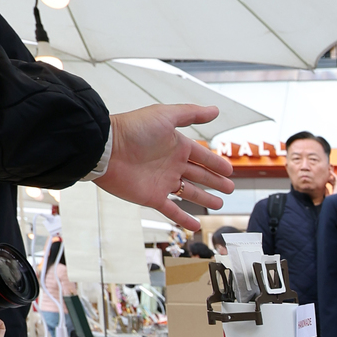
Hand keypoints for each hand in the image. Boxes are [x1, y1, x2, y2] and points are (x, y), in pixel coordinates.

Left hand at [103, 103, 235, 231]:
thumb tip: (215, 110)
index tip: (229, 170)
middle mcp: (171, 164)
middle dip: (215, 182)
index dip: (217, 164)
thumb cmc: (133, 129)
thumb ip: (192, 114)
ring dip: (204, 199)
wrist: (106, 149)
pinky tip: (195, 226)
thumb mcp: (166, 116)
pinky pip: (172, 210)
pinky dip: (184, 219)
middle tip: (230, 188)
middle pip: (200, 175)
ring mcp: (163, 182)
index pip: (203, 156)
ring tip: (218, 204)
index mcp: (176, 146)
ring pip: (190, 193)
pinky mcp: (153, 197)